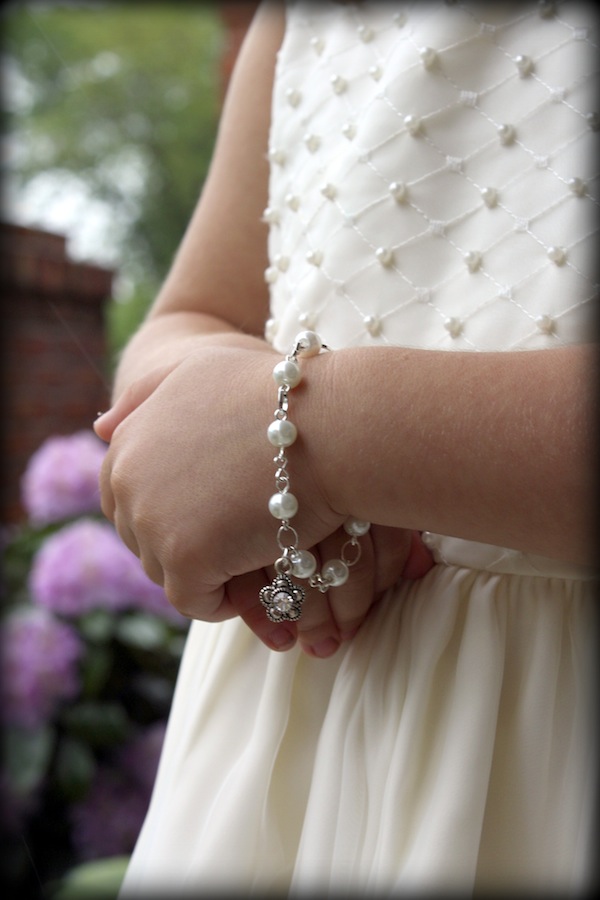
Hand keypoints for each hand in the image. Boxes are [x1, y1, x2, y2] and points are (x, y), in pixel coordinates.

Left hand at [95, 337, 432, 655]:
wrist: (329, 425)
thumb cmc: (281, 396)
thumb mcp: (202, 370)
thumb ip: (148, 394)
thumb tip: (99, 428)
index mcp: (127, 439)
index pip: (129, 498)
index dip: (177, 509)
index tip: (224, 503)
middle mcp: (125, 477)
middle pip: (146, 538)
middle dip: (191, 540)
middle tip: (247, 526)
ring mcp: (150, 519)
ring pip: (168, 572)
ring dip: (212, 568)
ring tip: (259, 541)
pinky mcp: (182, 559)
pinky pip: (195, 602)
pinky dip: (228, 597)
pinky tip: (262, 566)